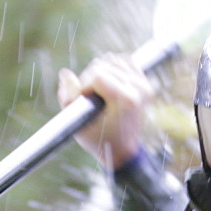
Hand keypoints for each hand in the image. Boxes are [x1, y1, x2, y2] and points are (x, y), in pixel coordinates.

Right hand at [57, 53, 153, 169]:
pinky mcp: (144, 82)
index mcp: (126, 99)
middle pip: (103, 65)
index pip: (97, 74)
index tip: (83, 101)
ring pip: (112, 60)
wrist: (123, 150)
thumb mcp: (79, 125)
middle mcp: (138, 89)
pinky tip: (108, 82)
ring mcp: (144, 85)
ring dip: (99, 73)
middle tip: (90, 100)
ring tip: (98, 93)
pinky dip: (112, 68)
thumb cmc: (100, 141)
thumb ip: (68, 99)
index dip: (84, 86)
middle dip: (89, 80)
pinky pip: (123, 61)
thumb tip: (65, 73)